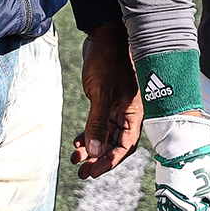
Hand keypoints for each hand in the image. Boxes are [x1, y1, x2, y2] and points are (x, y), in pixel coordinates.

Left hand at [72, 21, 142, 178]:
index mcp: (134, 113)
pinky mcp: (106, 101)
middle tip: (82, 173)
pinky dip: (88, 134)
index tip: (94, 172)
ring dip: (91, 149)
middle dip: (99, 159)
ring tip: (75, 160)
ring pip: (105, 136)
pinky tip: (77, 142)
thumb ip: (98, 124)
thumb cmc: (108, 63)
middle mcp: (127, 113)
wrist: (104, 38)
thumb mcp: (102, 95)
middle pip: (115, 144)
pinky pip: (98, 124)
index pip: (125, 145)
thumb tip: (96, 152)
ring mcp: (117, 107)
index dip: (110, 161)